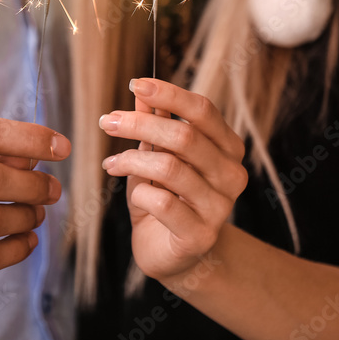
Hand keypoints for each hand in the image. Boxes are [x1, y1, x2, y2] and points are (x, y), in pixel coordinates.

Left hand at [100, 79, 246, 282]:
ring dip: (131, 159)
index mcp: (227, 148)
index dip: (168, 94)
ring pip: (170, 168)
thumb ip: (154, 124)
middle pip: (184, 136)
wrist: (175, 255)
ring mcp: (219, 207)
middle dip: (139, 124)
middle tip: (107, 122)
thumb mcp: (157, 155)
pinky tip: (131, 191)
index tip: (135, 85)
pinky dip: (138, 191)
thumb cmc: (166, 198)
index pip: (203, 110)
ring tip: (111, 163)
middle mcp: (231, 174)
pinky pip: (162, 202)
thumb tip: (141, 92)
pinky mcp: (200, 235)